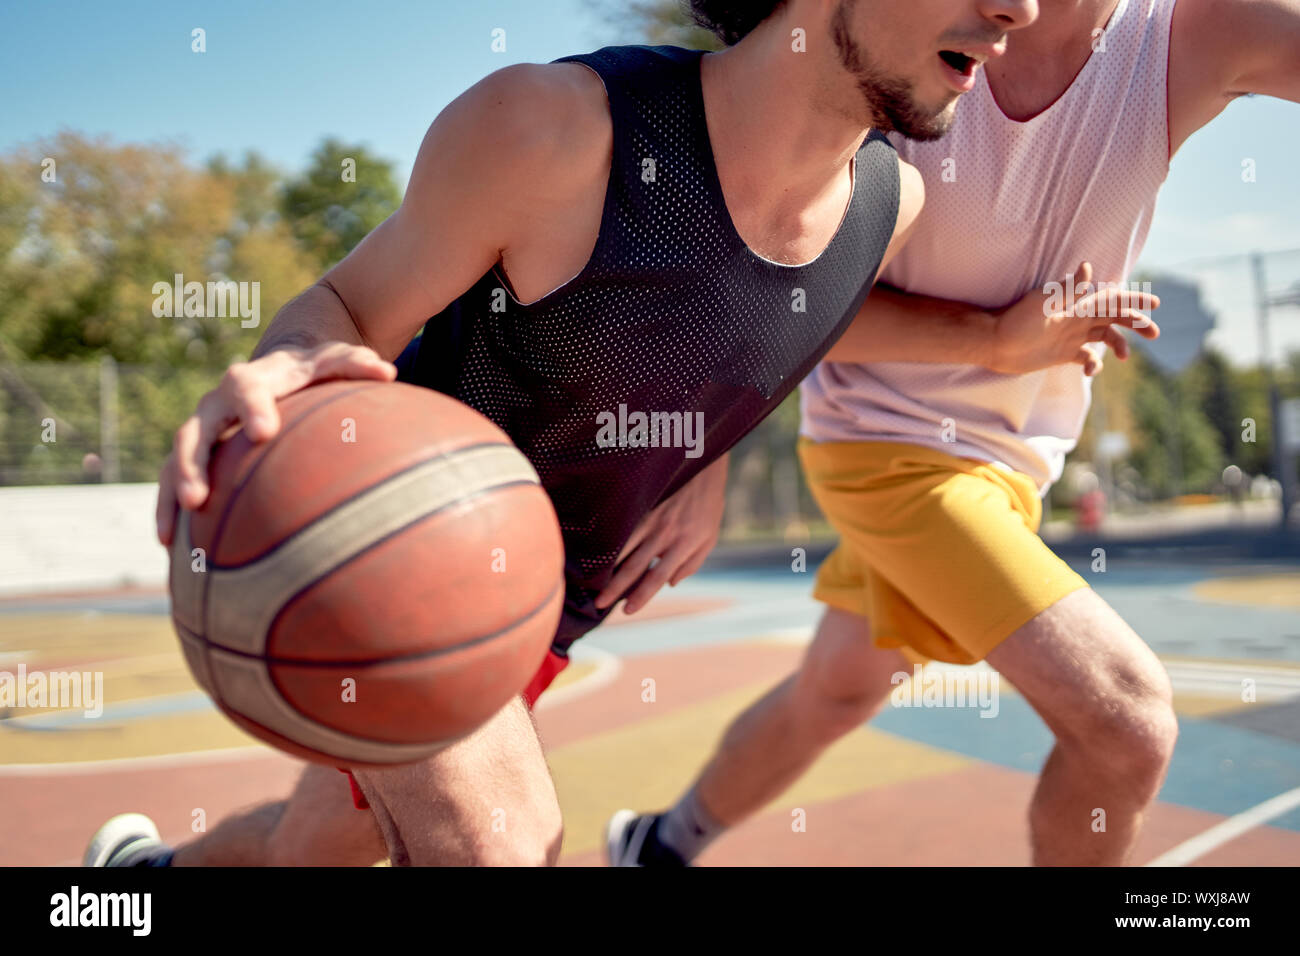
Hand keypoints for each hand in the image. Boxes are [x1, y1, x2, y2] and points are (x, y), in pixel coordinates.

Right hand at [155, 342, 395, 544]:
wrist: (281, 367)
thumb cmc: (315, 370)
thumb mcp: (336, 362)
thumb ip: (358, 364)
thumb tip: (388, 371)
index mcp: (253, 379)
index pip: (248, 388)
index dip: (252, 409)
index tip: (264, 433)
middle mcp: (218, 403)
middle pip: (197, 429)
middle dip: (195, 462)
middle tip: (199, 497)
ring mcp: (204, 428)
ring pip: (178, 458)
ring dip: (174, 491)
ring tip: (176, 529)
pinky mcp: (197, 454)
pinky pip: (173, 480)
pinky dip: (169, 509)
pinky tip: (172, 544)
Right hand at [594, 452, 728, 614]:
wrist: (704, 466)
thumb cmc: (708, 506)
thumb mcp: (709, 539)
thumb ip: (691, 564)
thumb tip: (670, 584)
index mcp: (683, 545)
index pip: (658, 576)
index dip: (642, 595)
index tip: (627, 610)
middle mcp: (664, 533)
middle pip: (635, 566)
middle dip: (616, 587)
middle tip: (600, 603)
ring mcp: (651, 517)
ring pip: (623, 546)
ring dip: (607, 566)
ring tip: (592, 581)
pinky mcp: (642, 504)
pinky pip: (623, 526)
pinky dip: (609, 541)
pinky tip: (596, 552)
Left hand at [990, 261, 1159, 376]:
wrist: (995, 344)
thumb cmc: (1017, 320)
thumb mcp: (1043, 302)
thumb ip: (1068, 289)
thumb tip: (1087, 266)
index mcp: (1076, 303)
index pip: (1111, 298)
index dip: (1133, 299)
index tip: (1155, 303)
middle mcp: (1078, 318)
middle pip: (1115, 318)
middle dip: (1137, 323)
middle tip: (1154, 333)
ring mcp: (1073, 337)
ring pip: (1106, 338)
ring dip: (1120, 345)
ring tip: (1125, 356)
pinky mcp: (1065, 354)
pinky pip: (1088, 359)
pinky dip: (1094, 364)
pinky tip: (1089, 369)